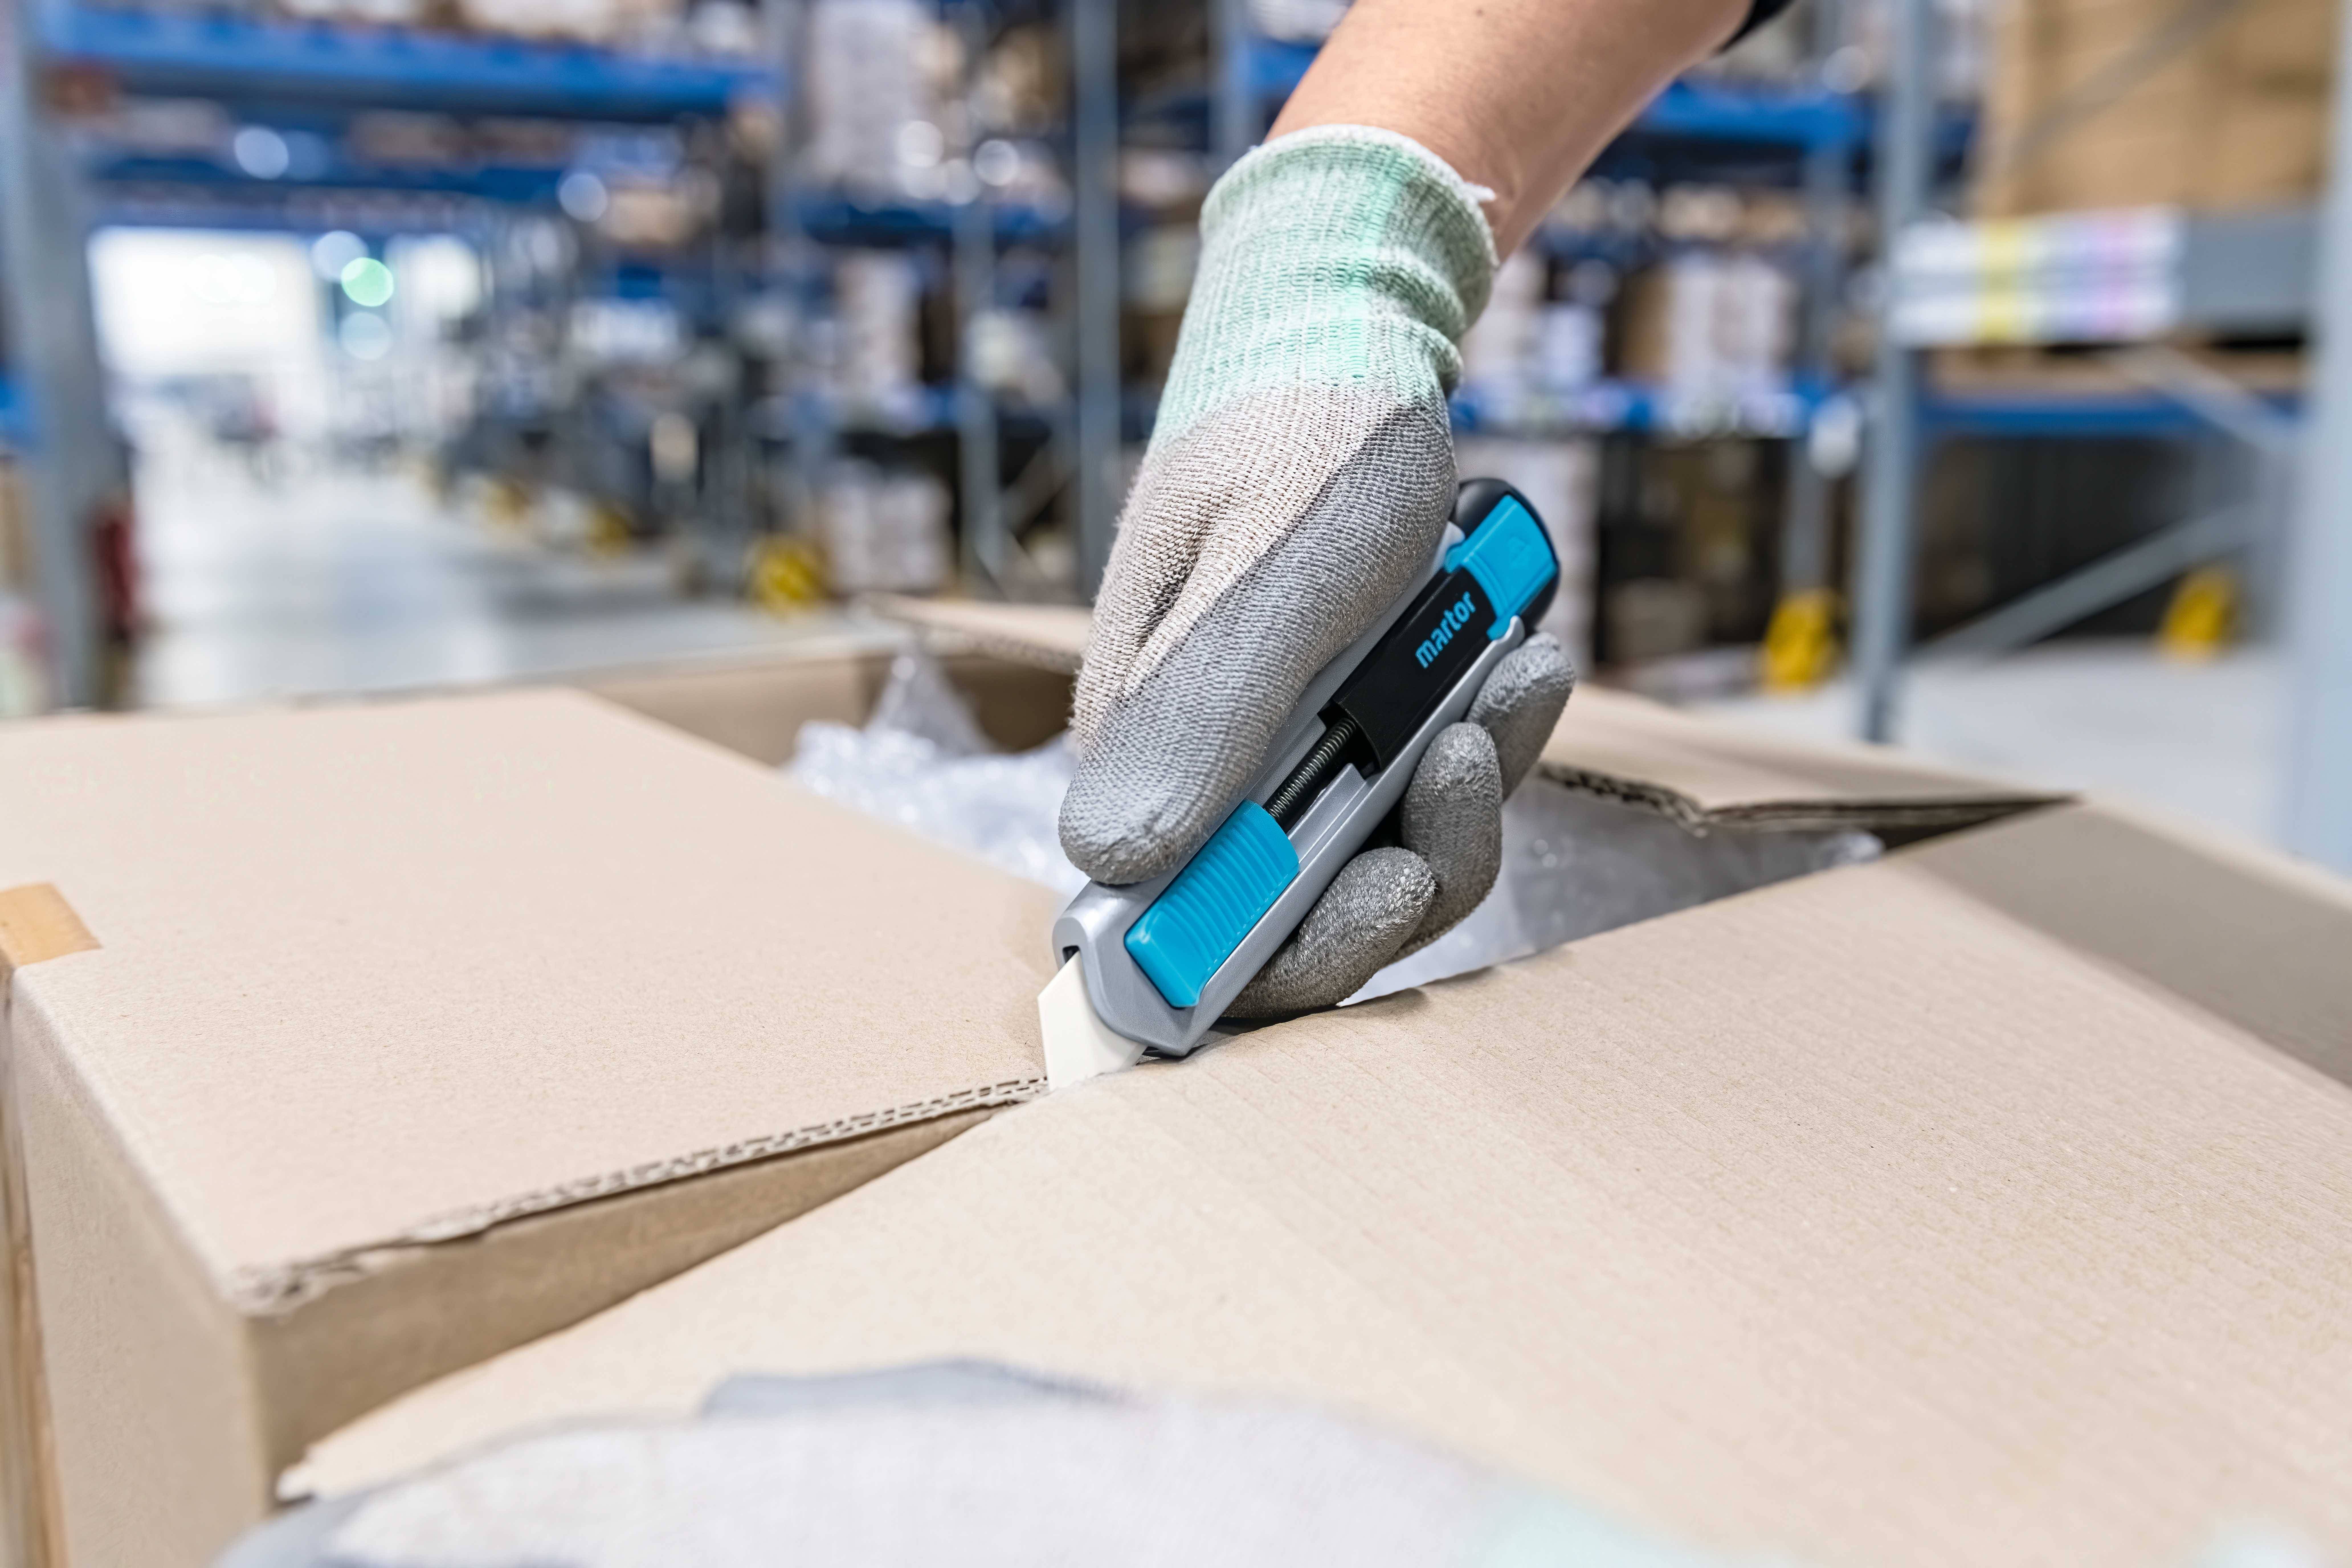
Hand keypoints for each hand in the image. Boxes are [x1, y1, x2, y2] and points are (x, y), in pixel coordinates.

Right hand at [1058, 126, 1573, 1013]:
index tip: (1391, 887)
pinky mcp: (1335, 728)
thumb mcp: (1276, 565)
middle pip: (1295, 917)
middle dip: (1407, 862)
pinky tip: (1515, 666)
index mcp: (1140, 751)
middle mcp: (1193, 772)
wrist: (1346, 325)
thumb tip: (1115, 861)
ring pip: (1372, 859)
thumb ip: (1203, 708)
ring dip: (1461, 792)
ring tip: (1510, 680)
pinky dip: (1476, 741)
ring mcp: (1271, 753)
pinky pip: (1412, 790)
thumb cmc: (1305, 427)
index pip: (1180, 933)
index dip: (1284, 953)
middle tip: (1471, 763)